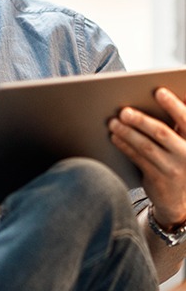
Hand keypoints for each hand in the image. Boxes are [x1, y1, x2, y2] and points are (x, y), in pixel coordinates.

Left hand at [108, 87, 185, 228]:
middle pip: (162, 133)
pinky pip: (138, 158)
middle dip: (141, 120)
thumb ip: (178, 125)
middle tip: (124, 110)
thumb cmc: (179, 160)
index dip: (173, 105)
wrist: (179, 199)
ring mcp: (172, 168)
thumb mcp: (184, 143)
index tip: (159, 91)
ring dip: (127, 132)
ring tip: (113, 122)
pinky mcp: (157, 178)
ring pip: (146, 146)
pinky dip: (125, 146)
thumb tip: (170, 96)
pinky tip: (114, 137)